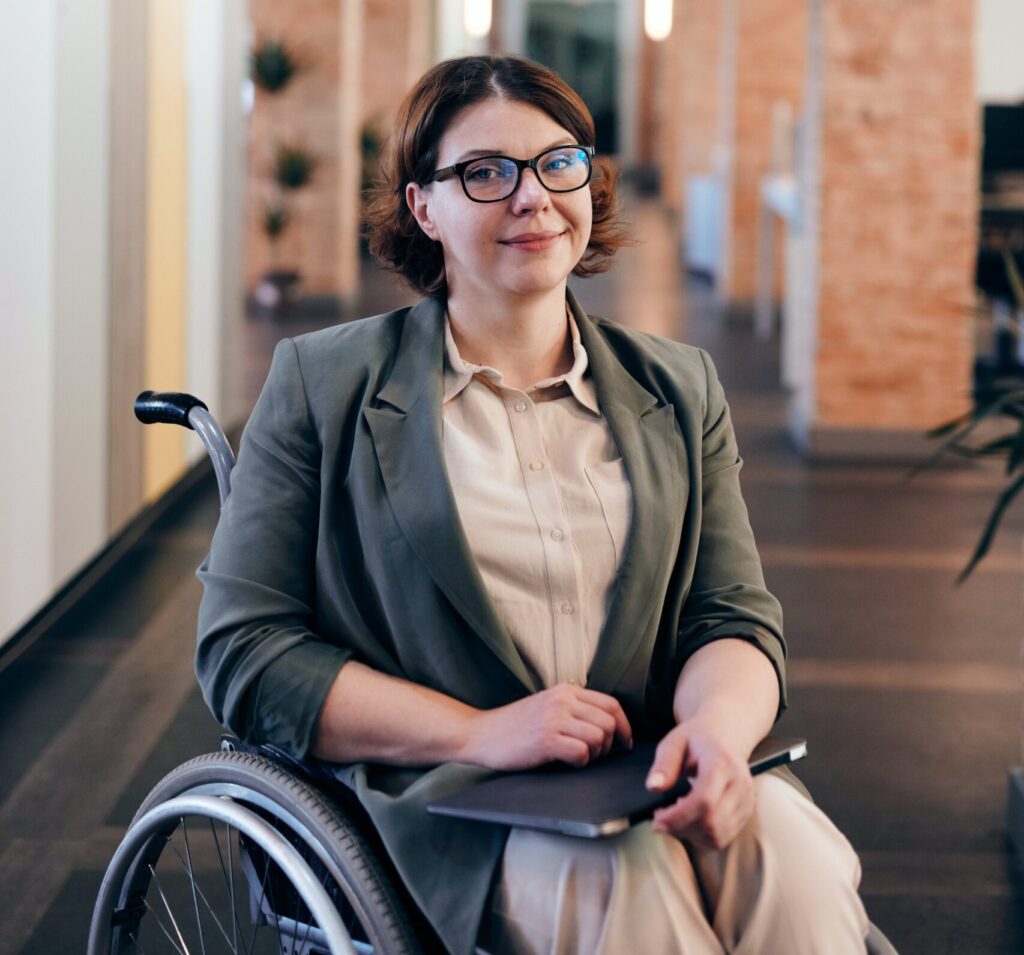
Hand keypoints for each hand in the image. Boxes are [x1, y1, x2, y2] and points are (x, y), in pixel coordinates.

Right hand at [465, 683, 632, 771]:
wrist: (480, 734)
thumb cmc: (514, 726)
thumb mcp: (546, 706)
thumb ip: (573, 709)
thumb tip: (608, 727)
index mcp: (566, 691)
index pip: (611, 704)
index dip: (625, 726)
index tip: (624, 742)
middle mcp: (562, 700)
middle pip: (609, 722)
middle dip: (611, 744)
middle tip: (598, 755)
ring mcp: (554, 719)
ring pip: (599, 737)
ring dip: (596, 754)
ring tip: (581, 758)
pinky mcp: (546, 740)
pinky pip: (582, 752)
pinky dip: (581, 762)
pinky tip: (568, 762)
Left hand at [645, 718, 754, 850]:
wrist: (726, 736)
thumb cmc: (697, 739)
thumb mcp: (675, 742)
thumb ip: (664, 764)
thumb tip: (653, 787)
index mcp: (721, 763)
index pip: (704, 800)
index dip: (678, 817)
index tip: (657, 819)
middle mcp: (739, 785)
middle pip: (711, 823)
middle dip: (680, 828)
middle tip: (660, 818)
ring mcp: (746, 801)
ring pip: (717, 836)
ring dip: (690, 834)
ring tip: (675, 816)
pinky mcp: (746, 813)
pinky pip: (722, 838)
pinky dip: (701, 836)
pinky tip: (690, 819)